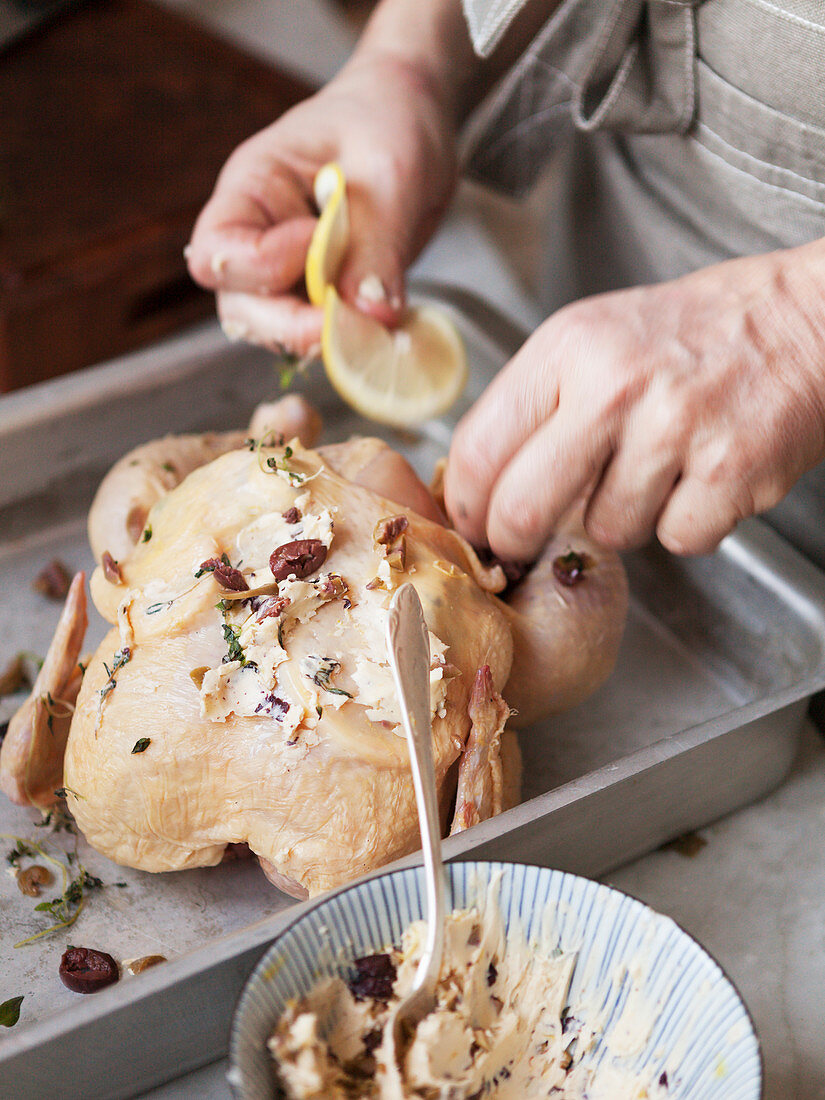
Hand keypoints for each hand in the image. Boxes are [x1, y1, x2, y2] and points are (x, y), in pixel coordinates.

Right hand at [186, 52, 458, 354]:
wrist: (414, 119)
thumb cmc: (388, 121)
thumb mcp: (390, 172)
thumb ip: (377, 245)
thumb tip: (369, 317)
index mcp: (252, 188)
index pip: (219, 250)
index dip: (263, 265)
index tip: (317, 244)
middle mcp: (259, 235)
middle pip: (240, 306)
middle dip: (289, 325)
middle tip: (349, 323)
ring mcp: (289, 270)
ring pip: (278, 329)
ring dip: (321, 338)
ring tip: (370, 323)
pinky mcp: (322, 292)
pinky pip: (320, 331)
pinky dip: (348, 339)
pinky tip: (380, 324)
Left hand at [445, 244, 824, 557]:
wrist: (803, 319)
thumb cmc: (692, 335)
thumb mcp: (593, 339)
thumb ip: (537, 405)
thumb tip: (483, 485)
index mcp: (568, 347)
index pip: (479, 447)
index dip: (466, 502)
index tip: (471, 521)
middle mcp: (614, 386)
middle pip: (523, 508)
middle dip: (516, 540)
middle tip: (523, 542)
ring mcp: (674, 430)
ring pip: (606, 532)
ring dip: (622, 519)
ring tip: (653, 471)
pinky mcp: (730, 473)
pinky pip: (676, 540)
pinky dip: (687, 524)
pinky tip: (699, 480)